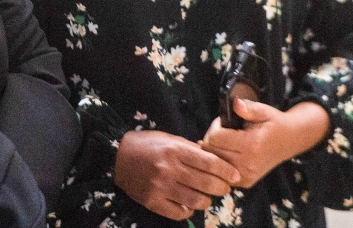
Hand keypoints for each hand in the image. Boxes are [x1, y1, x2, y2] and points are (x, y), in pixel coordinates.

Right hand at [113, 129, 240, 220]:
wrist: (117, 156)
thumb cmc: (146, 144)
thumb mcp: (169, 139)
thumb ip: (190, 148)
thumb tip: (212, 156)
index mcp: (175, 150)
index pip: (209, 163)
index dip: (226, 171)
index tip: (235, 176)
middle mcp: (169, 169)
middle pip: (206, 183)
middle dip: (222, 188)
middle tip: (225, 188)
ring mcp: (161, 187)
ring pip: (196, 201)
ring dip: (207, 201)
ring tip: (207, 198)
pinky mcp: (153, 202)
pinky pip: (179, 213)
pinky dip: (189, 211)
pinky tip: (189, 205)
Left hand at [201, 100, 329, 187]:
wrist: (290, 141)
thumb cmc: (274, 124)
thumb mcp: (264, 111)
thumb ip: (248, 108)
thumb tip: (236, 103)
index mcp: (251, 145)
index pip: (215, 138)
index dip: (215, 126)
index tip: (223, 121)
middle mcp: (248, 164)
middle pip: (212, 152)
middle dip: (212, 138)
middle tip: (223, 130)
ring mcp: (246, 176)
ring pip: (214, 164)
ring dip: (214, 151)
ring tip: (225, 141)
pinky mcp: (245, 182)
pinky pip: (221, 173)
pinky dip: (220, 162)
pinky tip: (226, 152)